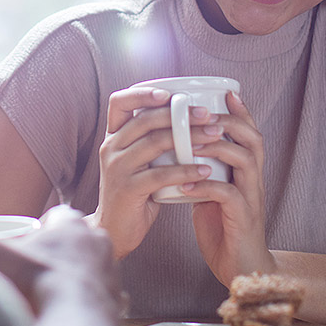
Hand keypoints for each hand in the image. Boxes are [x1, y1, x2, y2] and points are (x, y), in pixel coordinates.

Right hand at [0, 205, 122, 317]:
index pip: (58, 215)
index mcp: (71, 222)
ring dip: (78, 273)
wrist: (71, 315)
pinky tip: (73, 306)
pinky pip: (102, 292)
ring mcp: (110, 267)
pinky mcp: (117, 293)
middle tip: (43, 268)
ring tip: (57, 290)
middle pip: (77, 239)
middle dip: (62, 250)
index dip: (43, 228)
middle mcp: (97, 239)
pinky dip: (89, 297)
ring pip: (92, 264)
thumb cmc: (36, 279)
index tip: (32, 243)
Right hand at [92, 87, 216, 258]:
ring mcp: (117, 168)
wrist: (114, 231)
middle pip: (145, 120)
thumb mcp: (138, 162)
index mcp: (113, 137)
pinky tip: (206, 169)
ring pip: (155, 143)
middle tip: (208, 115)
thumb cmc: (134, 194)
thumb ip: (152, 141)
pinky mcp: (127, 189)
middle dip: (180, 114)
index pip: (120, 102)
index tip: (171, 93)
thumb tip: (188, 118)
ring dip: (189, 137)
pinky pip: (161, 174)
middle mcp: (111, 148)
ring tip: (215, 136)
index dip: (143, 93)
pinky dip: (187, 169)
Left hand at [185, 90, 275, 283]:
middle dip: (227, 122)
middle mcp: (254, 180)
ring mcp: (251, 199)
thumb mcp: (212, 191)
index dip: (240, 112)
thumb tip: (180, 146)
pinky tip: (185, 185)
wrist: (239, 269)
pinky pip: (228, 195)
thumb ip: (205, 169)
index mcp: (247, 172)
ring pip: (244, 160)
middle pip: (252, 139)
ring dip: (216, 148)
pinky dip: (205, 186)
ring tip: (191, 143)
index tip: (225, 93)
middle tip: (200, 116)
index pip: (249, 133)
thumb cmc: (223, 227)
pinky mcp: (243, 219)